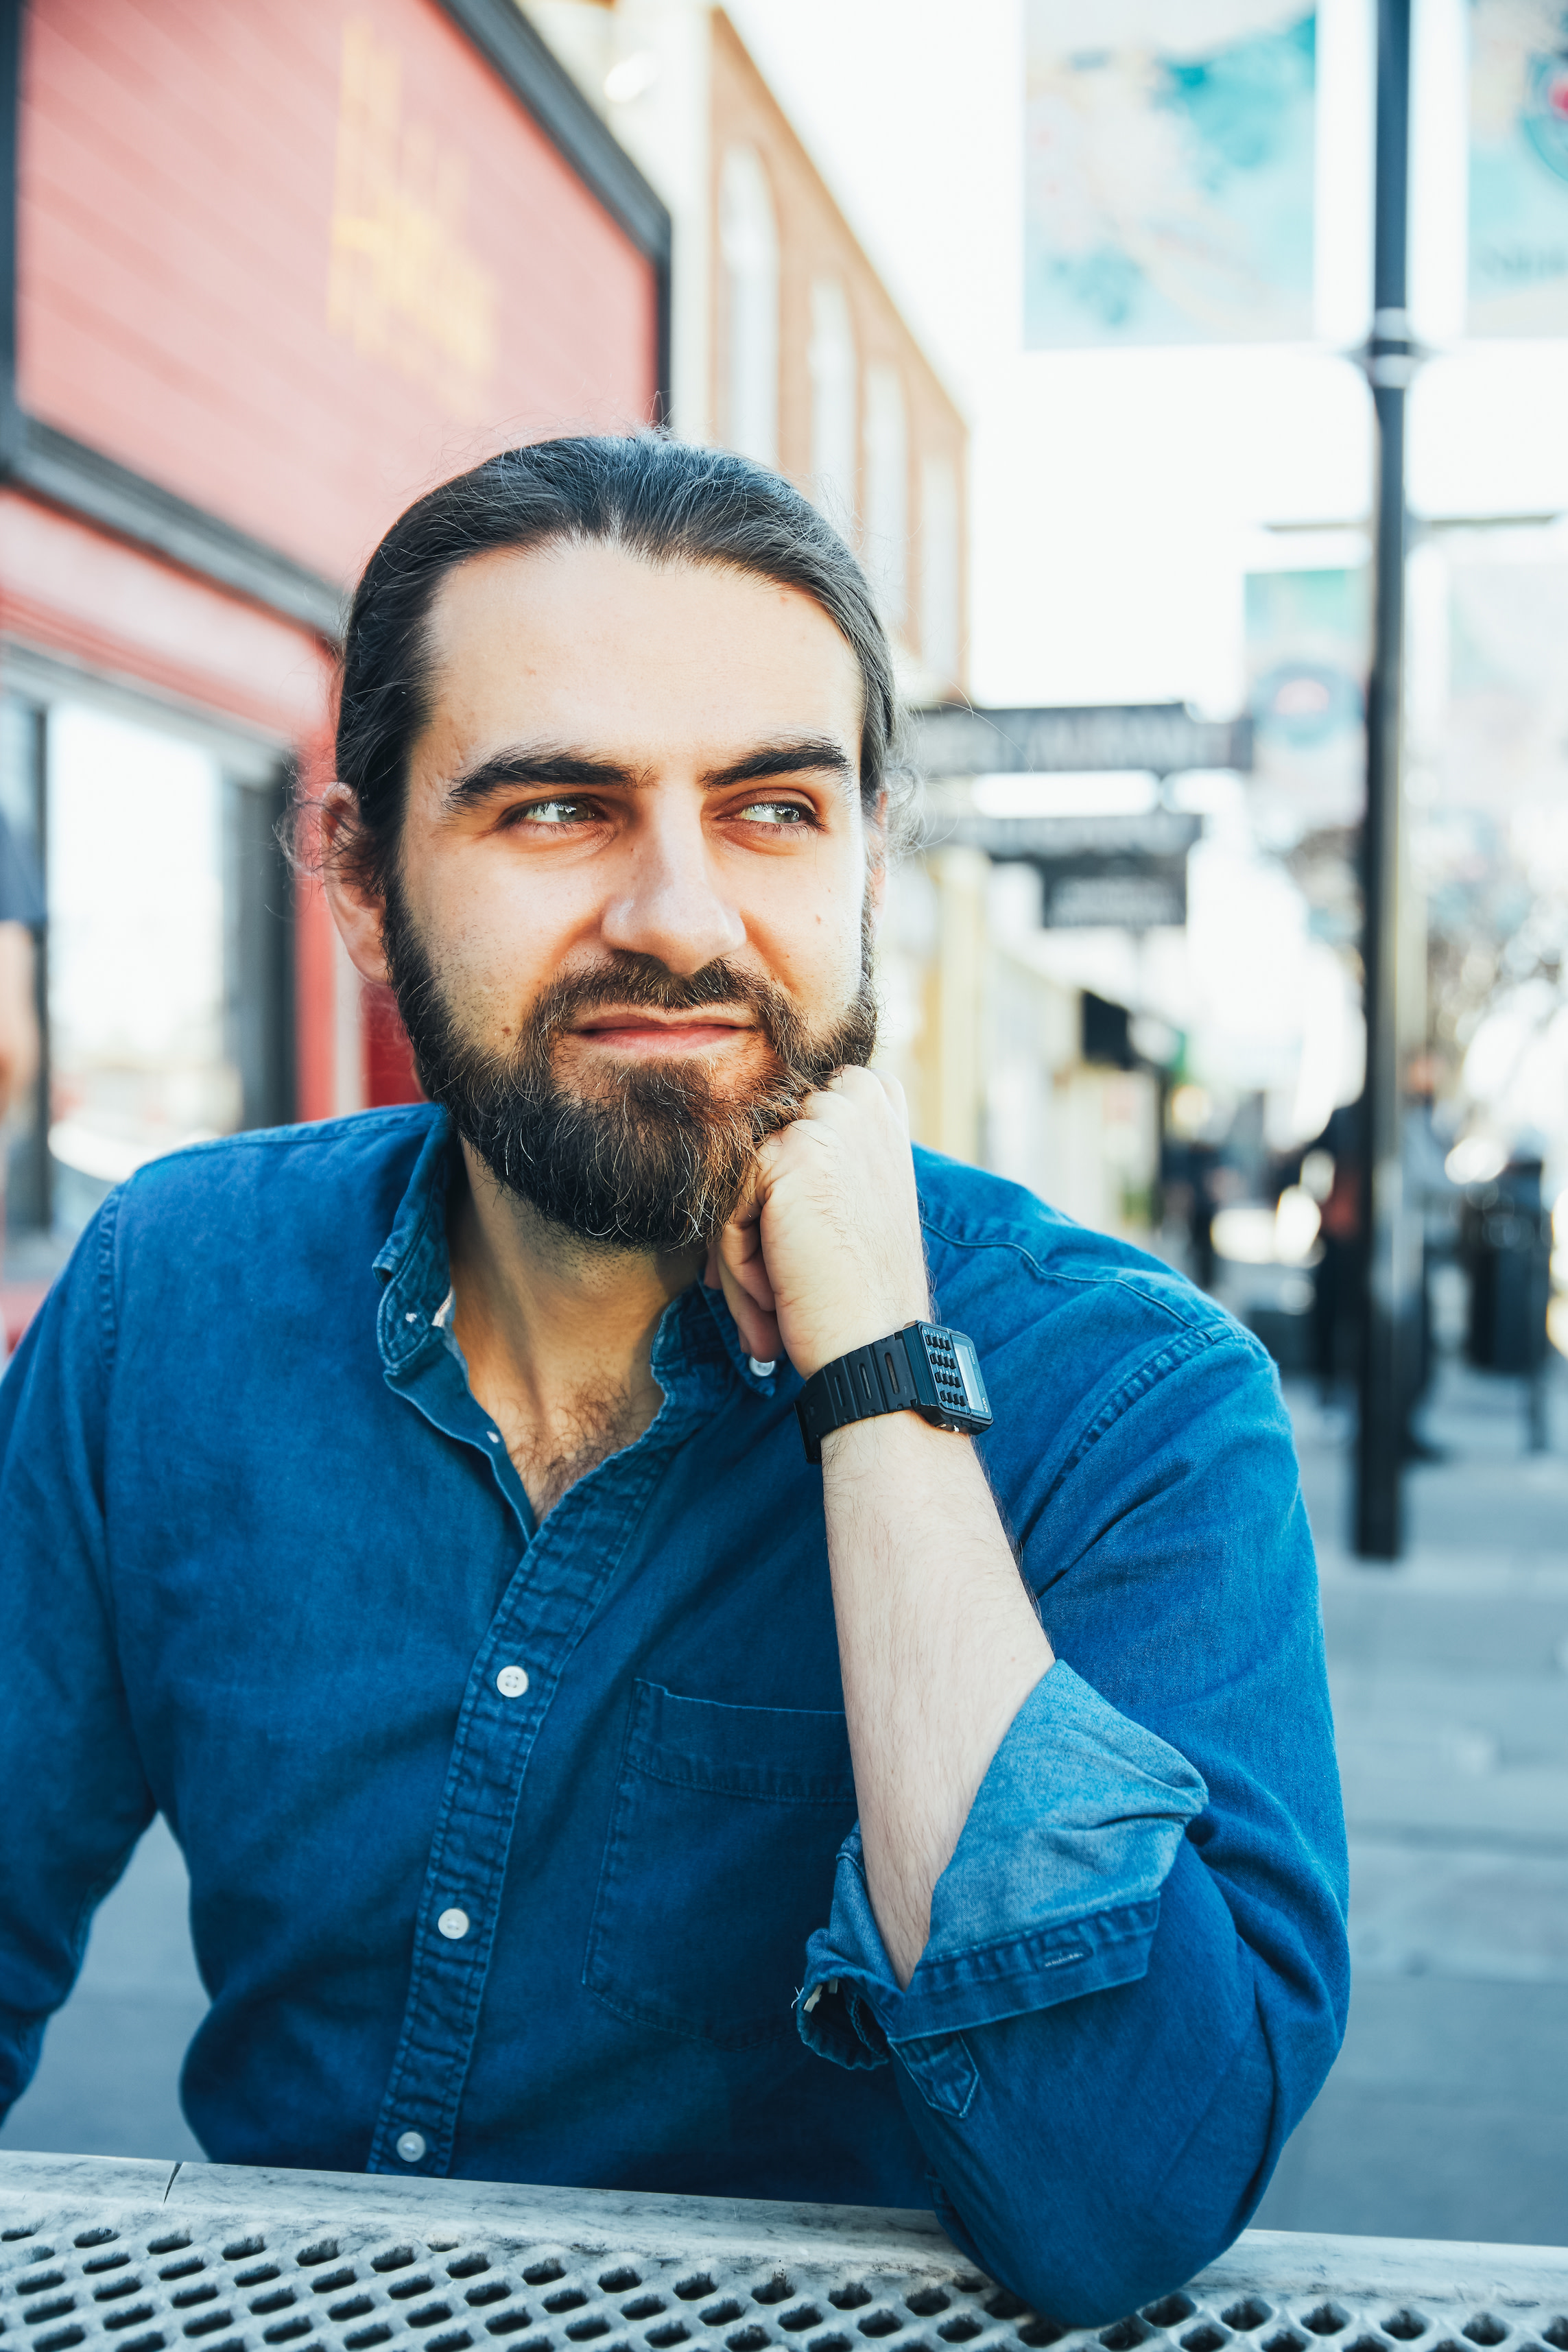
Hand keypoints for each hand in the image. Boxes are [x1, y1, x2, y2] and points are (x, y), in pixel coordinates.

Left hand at [705, 1067, 930, 1377]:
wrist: (880, 1344)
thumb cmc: (862, 1285)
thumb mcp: (855, 1192)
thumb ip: (816, 1149)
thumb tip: (722, 1142)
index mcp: (877, 1095)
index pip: (784, 1124)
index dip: (777, 1193)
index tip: (796, 1250)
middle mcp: (856, 1095)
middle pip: (759, 1155)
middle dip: (754, 1222)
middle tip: (781, 1286)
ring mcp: (823, 1121)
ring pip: (738, 1187)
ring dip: (744, 1253)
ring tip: (779, 1301)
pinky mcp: (788, 1156)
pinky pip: (726, 1210)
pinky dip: (738, 1264)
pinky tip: (779, 1296)